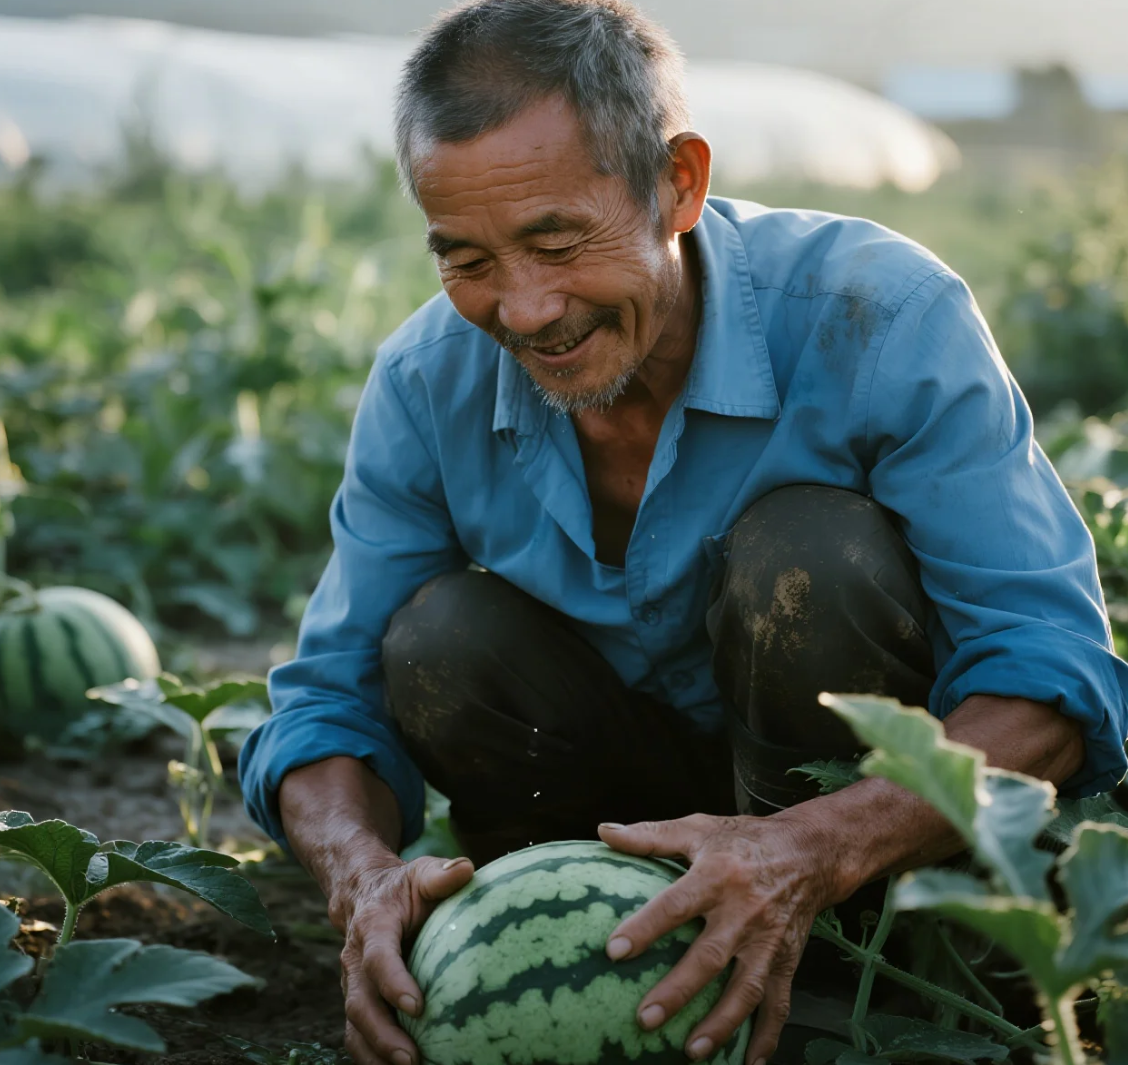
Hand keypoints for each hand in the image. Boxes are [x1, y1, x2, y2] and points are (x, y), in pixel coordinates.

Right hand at [330, 853, 474, 1064]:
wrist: (365, 896)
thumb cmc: (404, 888)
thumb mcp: (420, 873)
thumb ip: (440, 874)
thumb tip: (467, 868)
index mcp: (372, 926)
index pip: (377, 958)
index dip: (393, 982)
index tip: (418, 1005)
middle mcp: (355, 959)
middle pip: (359, 1003)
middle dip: (382, 1034)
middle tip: (412, 1058)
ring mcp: (353, 984)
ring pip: (354, 1025)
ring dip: (376, 1053)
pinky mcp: (358, 1001)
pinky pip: (358, 1035)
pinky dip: (374, 1058)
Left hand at [597, 812, 841, 1064]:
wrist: (810, 852)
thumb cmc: (744, 839)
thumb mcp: (698, 828)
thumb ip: (650, 835)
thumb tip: (603, 832)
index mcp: (717, 875)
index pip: (675, 905)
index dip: (645, 928)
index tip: (613, 951)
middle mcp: (744, 911)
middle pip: (709, 957)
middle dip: (678, 991)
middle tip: (646, 1018)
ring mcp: (769, 940)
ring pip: (745, 988)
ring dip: (721, 1024)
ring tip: (692, 1051)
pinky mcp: (788, 960)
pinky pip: (778, 1003)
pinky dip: (766, 1036)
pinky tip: (748, 1062)